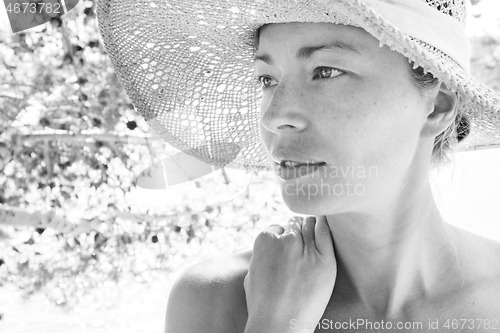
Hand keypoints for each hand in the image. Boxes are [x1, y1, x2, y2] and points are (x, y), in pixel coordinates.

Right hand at [243, 215, 336, 332]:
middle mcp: (286, 241)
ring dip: (310, 228)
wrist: (279, 326)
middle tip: (299, 245)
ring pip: (309, 226)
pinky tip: (323, 222)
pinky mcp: (325, 260)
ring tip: (311, 235)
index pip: (277, 229)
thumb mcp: (252, 273)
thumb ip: (260, 255)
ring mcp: (306, 249)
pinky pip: (325, 234)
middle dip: (296, 233)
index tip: (285, 246)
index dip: (281, 237)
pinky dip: (324, 226)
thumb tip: (267, 246)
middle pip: (294, 226)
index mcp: (264, 241)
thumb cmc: (262, 304)